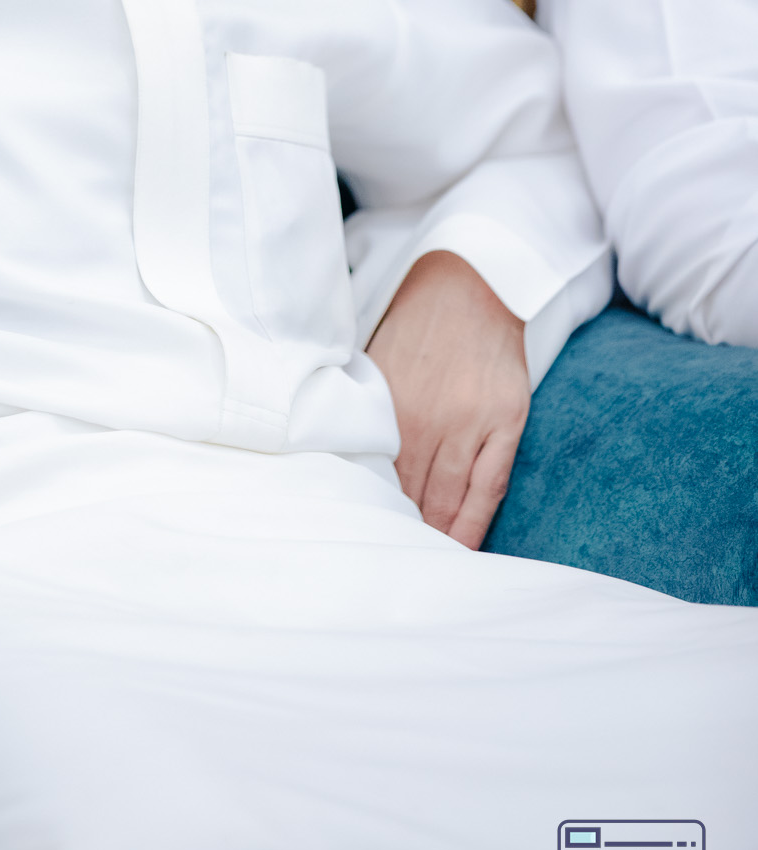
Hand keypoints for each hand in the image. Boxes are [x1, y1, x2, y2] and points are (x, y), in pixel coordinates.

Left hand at [366, 250, 528, 549]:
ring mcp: (470, 423)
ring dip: (435, 536)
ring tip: (425, 567)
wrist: (472, 282)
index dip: (368, 513)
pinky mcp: (506, 422)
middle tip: (388, 566)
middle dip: (399, 533)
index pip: (375, 477)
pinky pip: (489, 486)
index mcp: (388, 405)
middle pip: (410, 494)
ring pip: (448, 497)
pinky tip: (463, 547)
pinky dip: (474, 521)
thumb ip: (365, 410)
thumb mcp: (375, 361)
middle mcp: (427, 418)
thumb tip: (343, 459)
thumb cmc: (417, 324)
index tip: (359, 542)